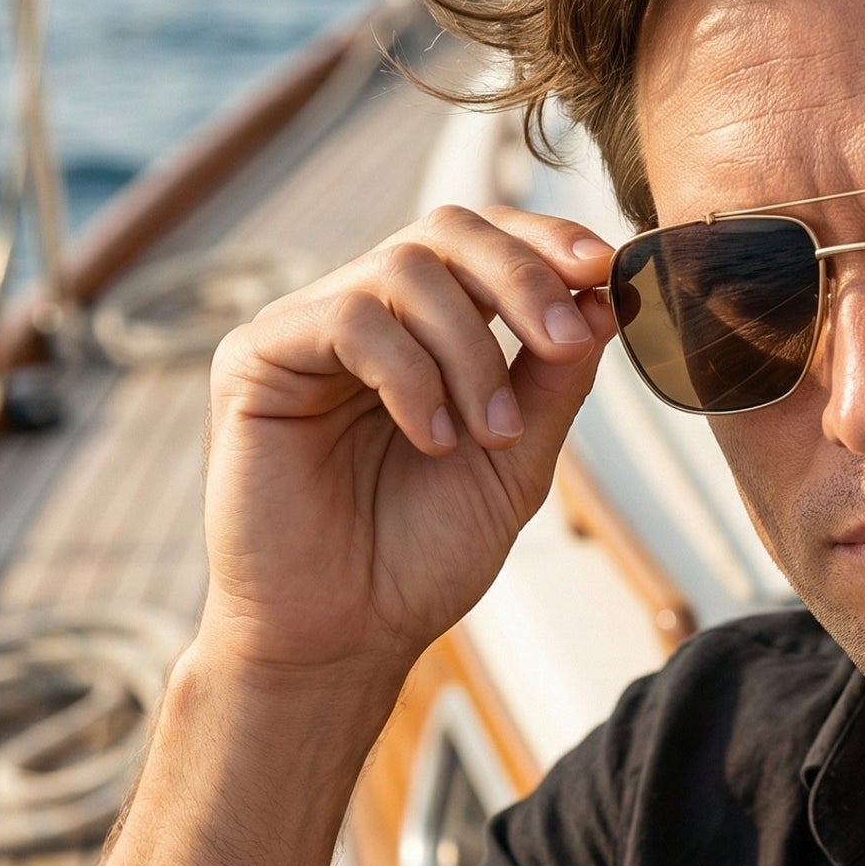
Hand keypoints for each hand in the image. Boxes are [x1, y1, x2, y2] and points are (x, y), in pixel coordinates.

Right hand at [198, 204, 616, 688]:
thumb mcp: (517, 457)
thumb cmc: (422, 554)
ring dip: (469, 352)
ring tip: (487, 437)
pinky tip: (432, 439)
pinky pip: (346, 318)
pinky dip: (410, 374)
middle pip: (447, 230)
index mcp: (426, 329)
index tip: (608, 269)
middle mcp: (365, 313)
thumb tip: (604, 296)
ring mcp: (307, 329)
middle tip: (563, 343)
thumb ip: (554, 376)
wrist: (346, 635)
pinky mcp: (257, 357)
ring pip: (404, 270)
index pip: (484, 242)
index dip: (545, 241)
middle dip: (521, 278)